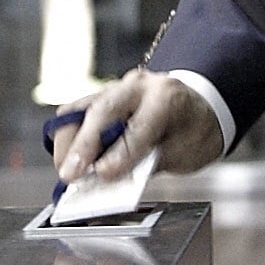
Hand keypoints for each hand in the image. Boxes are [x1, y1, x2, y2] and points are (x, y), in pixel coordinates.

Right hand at [53, 68, 222, 182]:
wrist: (198, 108)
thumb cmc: (193, 131)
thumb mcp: (184, 153)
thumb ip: (148, 164)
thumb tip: (108, 178)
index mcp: (167, 98)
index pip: (140, 126)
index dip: (119, 153)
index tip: (103, 175)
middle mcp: (139, 86)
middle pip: (103, 110)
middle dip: (83, 145)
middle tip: (70, 174)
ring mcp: (117, 87)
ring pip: (82, 108)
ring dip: (69, 141)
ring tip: (66, 169)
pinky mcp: (101, 96)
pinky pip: (77, 112)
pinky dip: (70, 135)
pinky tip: (69, 157)